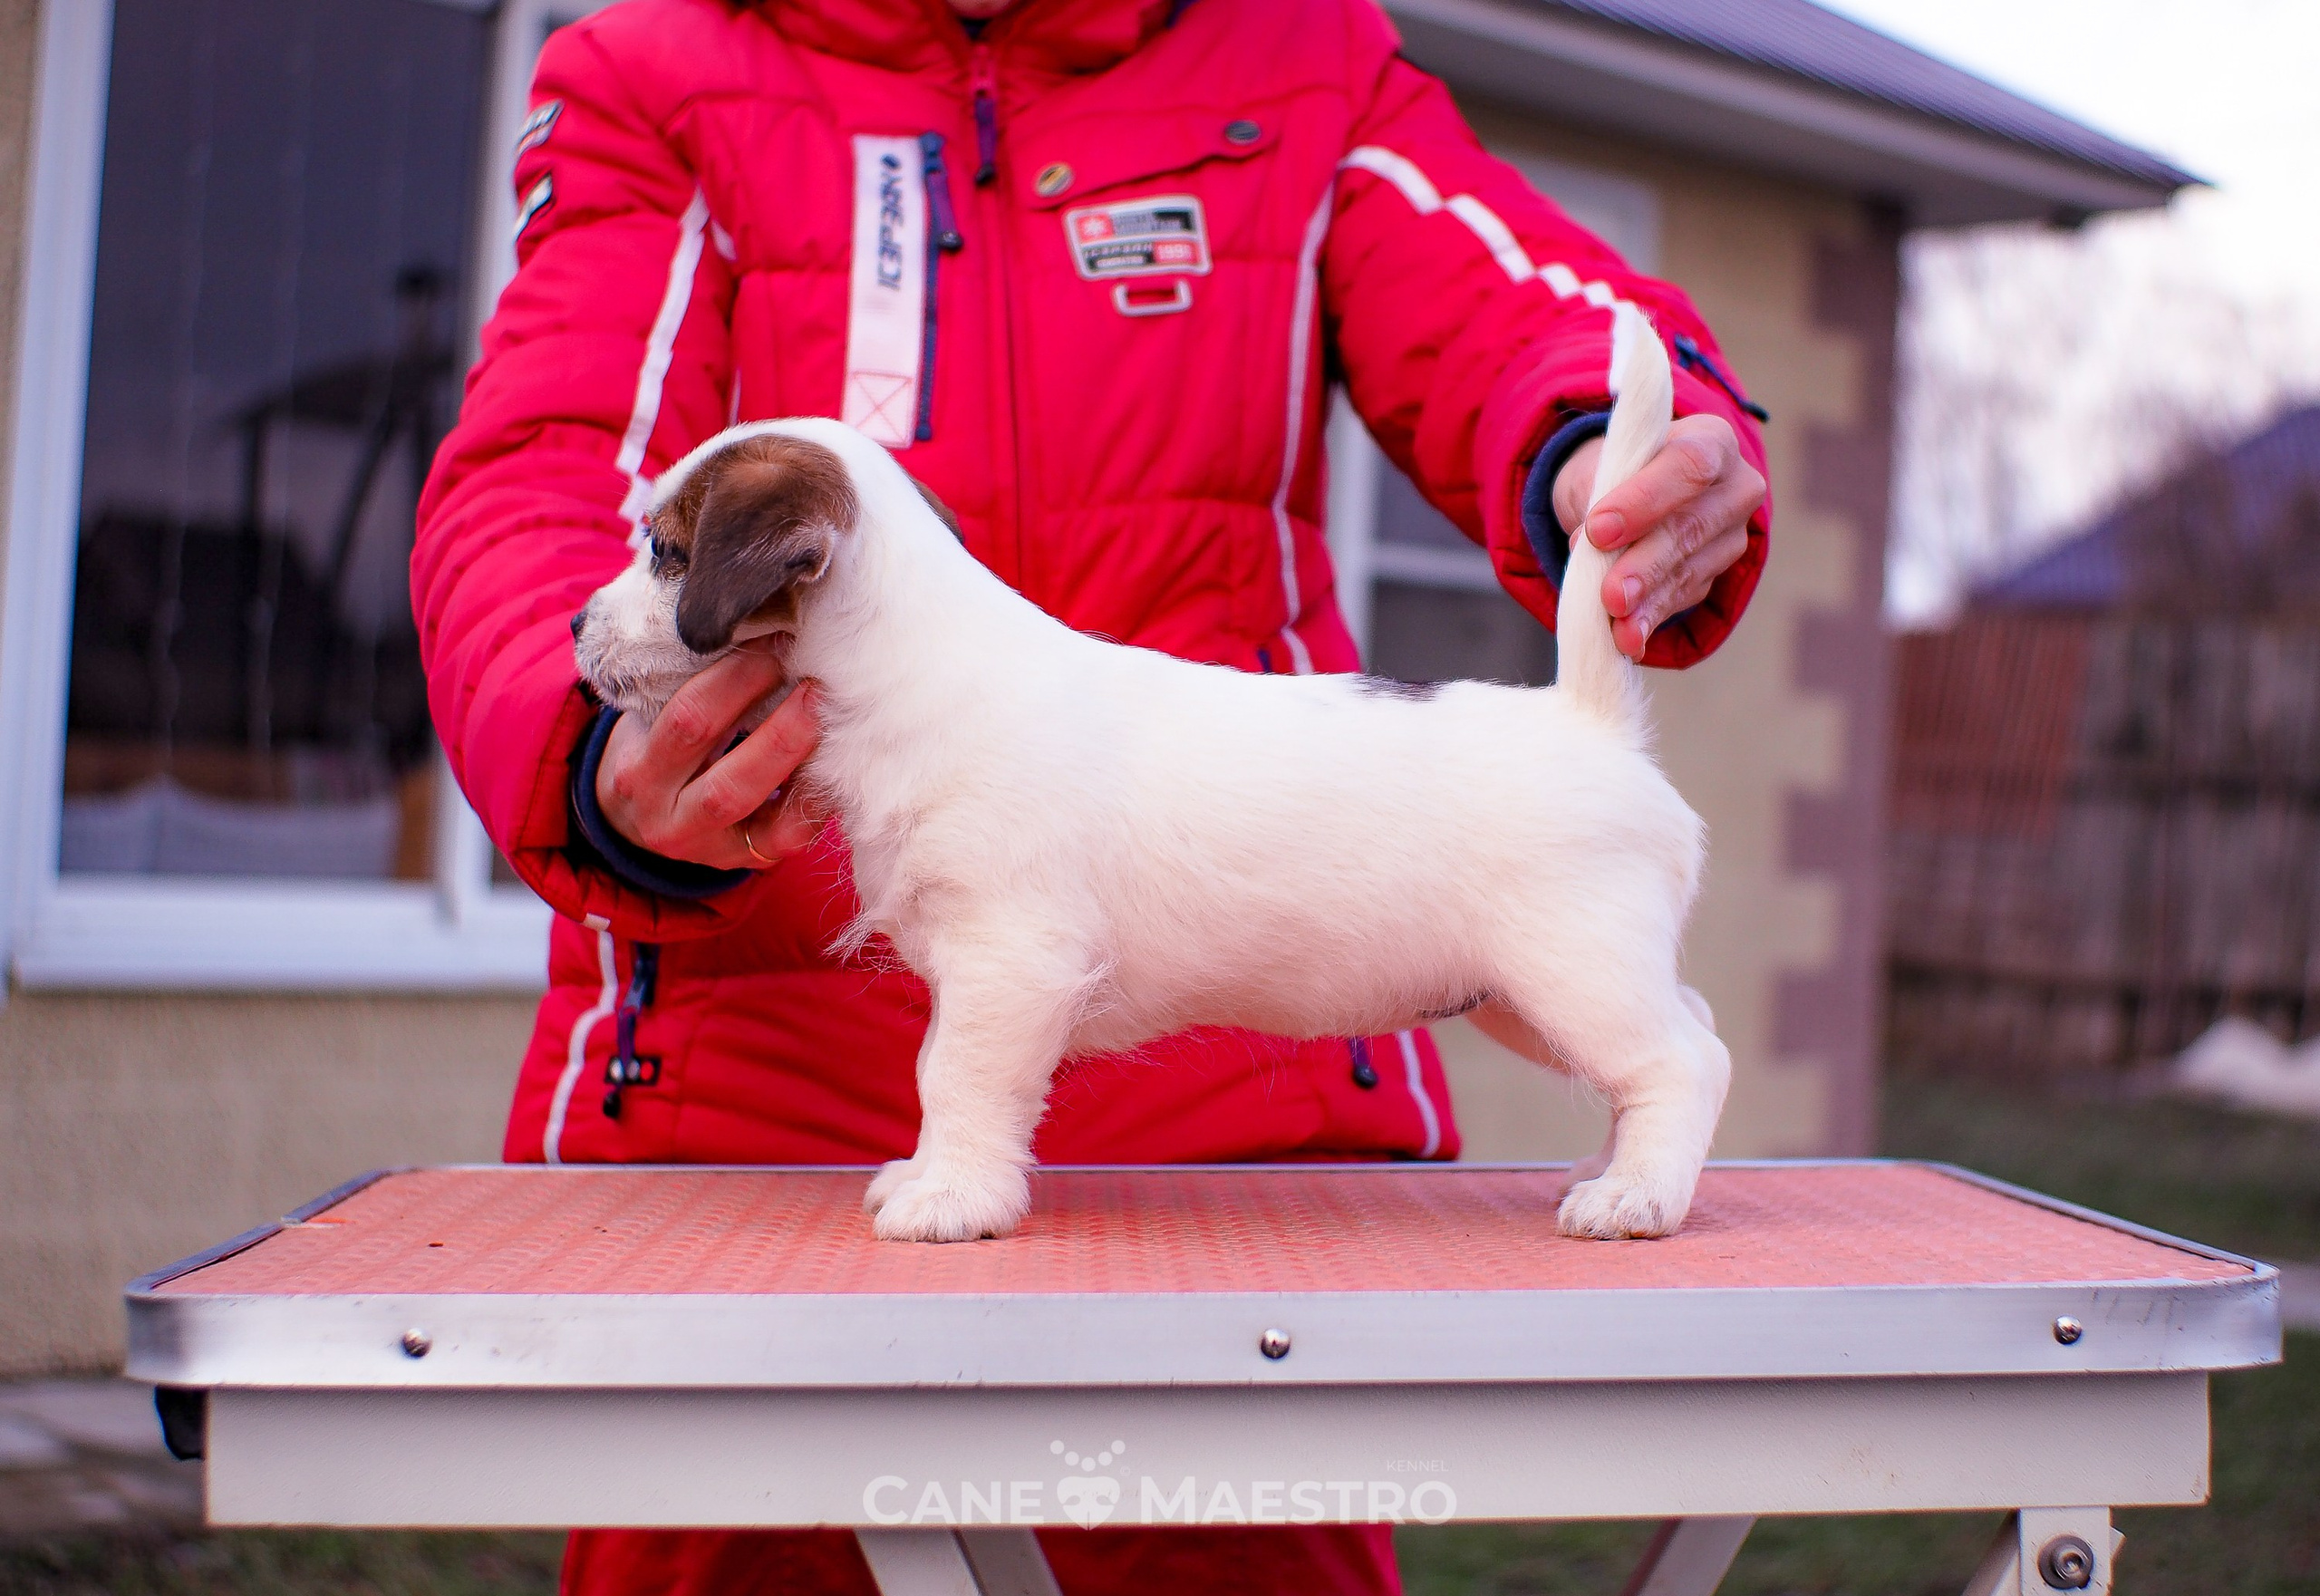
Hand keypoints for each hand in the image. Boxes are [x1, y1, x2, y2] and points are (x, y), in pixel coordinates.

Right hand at [595, 649, 823, 870]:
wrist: (639, 821)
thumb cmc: (658, 751)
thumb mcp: (654, 722)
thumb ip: (695, 691)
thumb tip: (764, 636)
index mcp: (639, 773)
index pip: (690, 721)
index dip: (738, 679)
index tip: (775, 641)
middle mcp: (668, 819)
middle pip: (730, 779)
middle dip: (781, 729)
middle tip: (816, 685)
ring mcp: (708, 847)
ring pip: (765, 814)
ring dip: (801, 760)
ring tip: (829, 718)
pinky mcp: (747, 861)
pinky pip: (788, 835)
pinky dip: (815, 797)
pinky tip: (836, 762)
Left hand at [1550, 413, 1763, 659]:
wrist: (1631, 494)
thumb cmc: (1616, 472)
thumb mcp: (1601, 468)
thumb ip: (1599, 496)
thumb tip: (1591, 546)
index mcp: (1711, 440)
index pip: (1690, 465)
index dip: (1646, 499)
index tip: (1599, 529)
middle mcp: (1735, 487)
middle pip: (1692, 526)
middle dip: (1646, 564)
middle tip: (1611, 594)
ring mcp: (1731, 535)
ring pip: (1689, 569)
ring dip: (1649, 602)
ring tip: (1617, 627)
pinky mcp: (1718, 574)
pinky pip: (1683, 597)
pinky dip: (1651, 618)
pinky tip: (1630, 638)